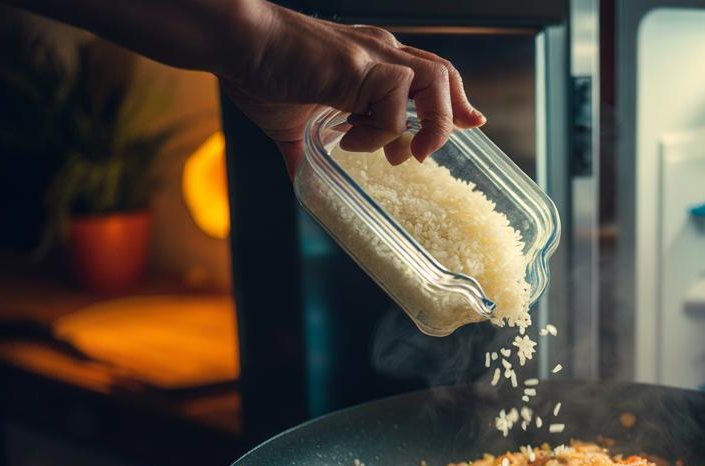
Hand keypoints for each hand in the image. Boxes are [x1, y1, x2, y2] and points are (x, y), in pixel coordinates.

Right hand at [220, 3, 484, 174]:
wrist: (234, 44)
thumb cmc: (256, 72)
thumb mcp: (290, 123)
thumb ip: (304, 151)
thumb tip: (302, 181)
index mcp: (371, 60)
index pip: (431, 75)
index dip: (453, 103)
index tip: (470, 124)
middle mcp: (381, 52)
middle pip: (445, 75)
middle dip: (449, 117)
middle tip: (425, 154)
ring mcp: (374, 56)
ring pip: (436, 81)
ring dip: (429, 123)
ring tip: (403, 154)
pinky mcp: (360, 65)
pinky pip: (394, 104)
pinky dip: (381, 131)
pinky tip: (350, 139)